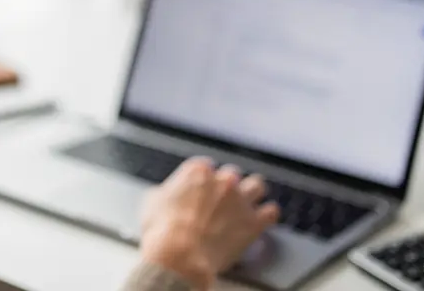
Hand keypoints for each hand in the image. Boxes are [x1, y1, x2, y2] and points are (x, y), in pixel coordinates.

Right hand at [138, 157, 279, 289]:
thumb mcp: (151, 203)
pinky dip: (267, 214)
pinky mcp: (254, 221)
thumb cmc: (162, 231)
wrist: (179, 255)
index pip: (207, 166)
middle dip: (228, 186)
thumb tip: (164, 194)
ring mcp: (241, 199)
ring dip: (253, 193)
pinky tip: (262, 219)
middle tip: (222, 200)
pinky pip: (272, 211)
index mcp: (198, 171)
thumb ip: (164, 192)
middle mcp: (222, 179)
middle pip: (233, 174)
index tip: (202, 190)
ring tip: (249, 202)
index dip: (204, 180)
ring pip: (258, 185)